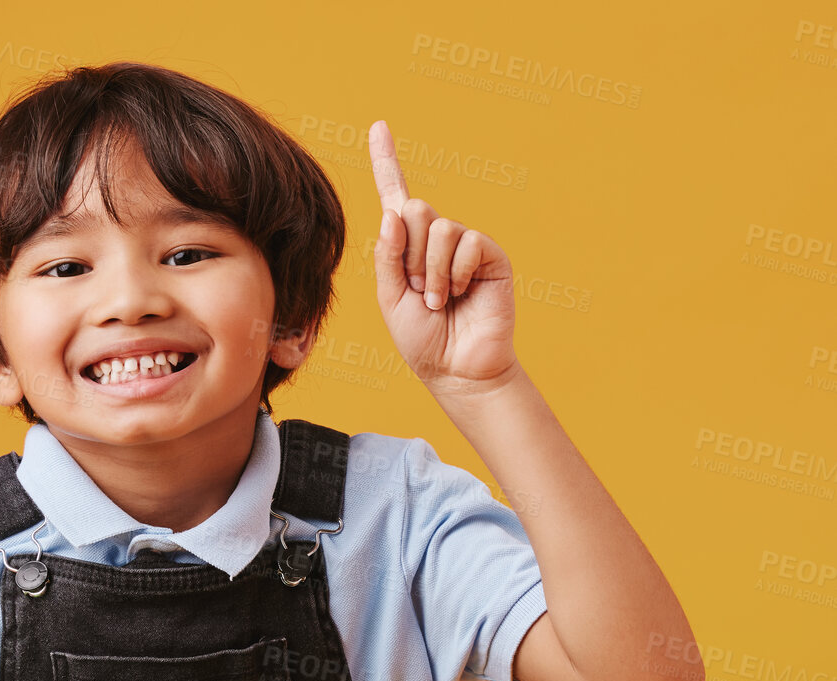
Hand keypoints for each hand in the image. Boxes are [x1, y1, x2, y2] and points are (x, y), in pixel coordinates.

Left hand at [368, 120, 517, 392]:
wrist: (456, 369)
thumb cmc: (422, 341)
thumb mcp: (390, 299)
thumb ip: (387, 257)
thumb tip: (394, 212)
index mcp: (407, 249)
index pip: (396, 198)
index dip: (387, 162)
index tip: (378, 126)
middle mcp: (435, 239)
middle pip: (414, 209)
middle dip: (409, 255)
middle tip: (420, 291)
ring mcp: (464, 244)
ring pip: (438, 227)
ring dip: (431, 271)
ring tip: (437, 301)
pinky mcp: (488, 254)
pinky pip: (465, 241)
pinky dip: (454, 273)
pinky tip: (459, 295)